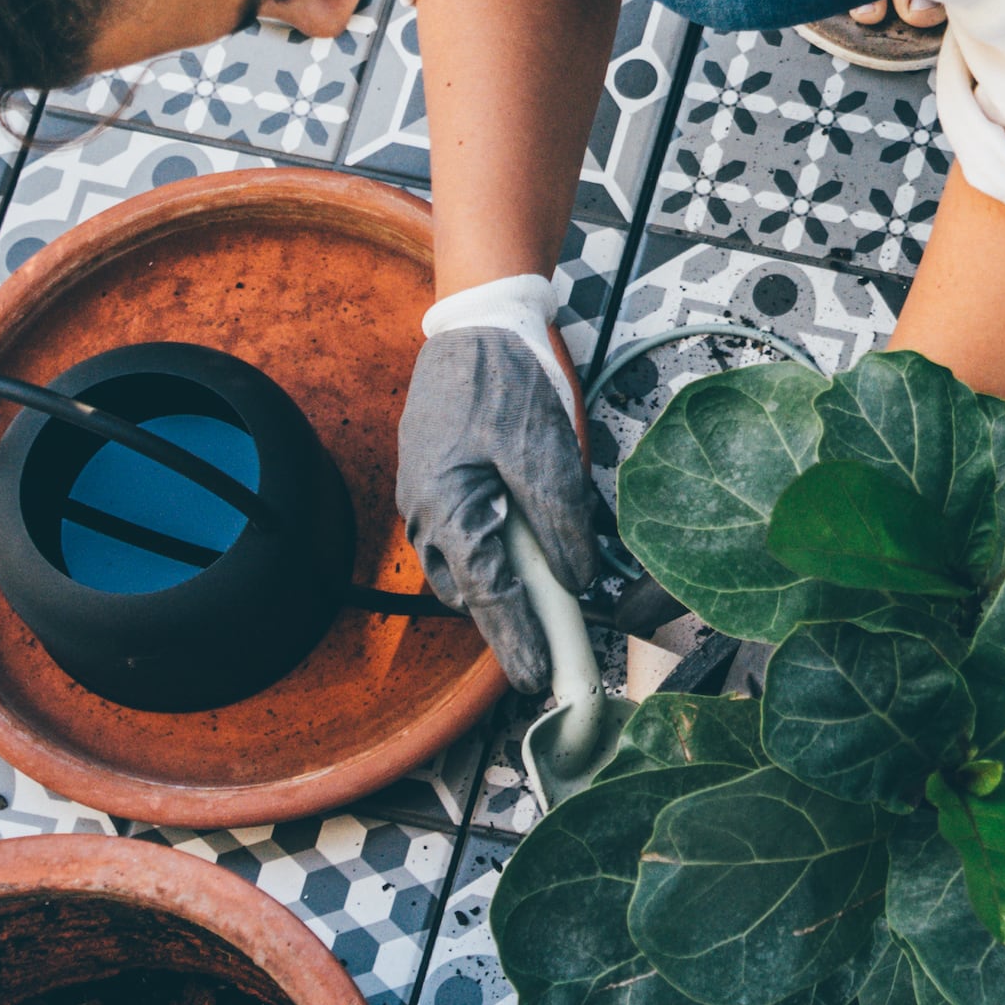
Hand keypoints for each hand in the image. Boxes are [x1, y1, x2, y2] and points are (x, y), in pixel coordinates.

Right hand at [396, 291, 603, 696]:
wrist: (476, 325)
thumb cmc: (506, 382)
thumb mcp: (548, 454)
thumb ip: (562, 523)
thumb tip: (579, 580)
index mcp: (448, 511)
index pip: (488, 597)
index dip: (517, 640)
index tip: (537, 679)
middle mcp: (425, 515)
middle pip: (470, 591)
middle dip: (508, 619)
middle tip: (554, 643)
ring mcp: (425, 499)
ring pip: (465, 567)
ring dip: (502, 584)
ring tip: (548, 594)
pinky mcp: (437, 483)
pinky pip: (464, 536)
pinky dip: (494, 551)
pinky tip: (528, 542)